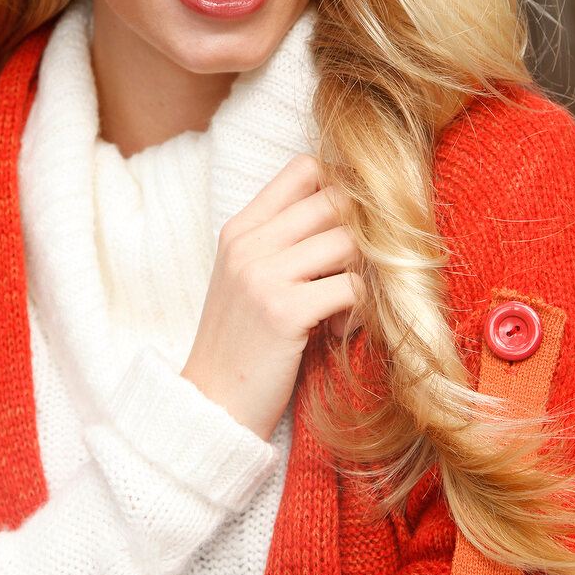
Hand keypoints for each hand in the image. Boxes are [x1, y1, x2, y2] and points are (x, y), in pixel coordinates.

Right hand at [181, 154, 361, 440]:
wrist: (210, 405)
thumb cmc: (242, 341)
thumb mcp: (249, 277)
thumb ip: (286, 239)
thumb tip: (353, 209)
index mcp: (241, 227)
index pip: (305, 168)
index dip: (339, 188)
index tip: (348, 226)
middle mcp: (249, 242)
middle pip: (336, 200)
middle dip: (362, 235)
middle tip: (356, 271)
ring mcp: (264, 275)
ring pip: (350, 241)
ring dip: (364, 274)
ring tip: (346, 305)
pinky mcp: (284, 311)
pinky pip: (353, 288)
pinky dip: (361, 310)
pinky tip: (339, 328)